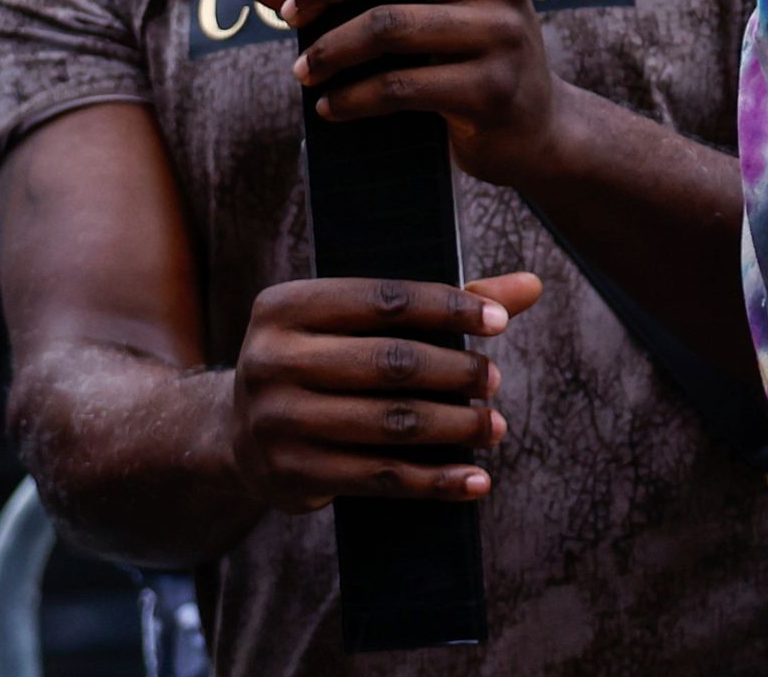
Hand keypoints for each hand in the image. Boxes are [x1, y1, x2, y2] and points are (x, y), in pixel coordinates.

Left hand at [225, 0, 566, 191]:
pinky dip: (350, 98)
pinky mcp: (490, 89)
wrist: (535, 131)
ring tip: (303, 71)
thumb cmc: (462, 60)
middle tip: (292, 15)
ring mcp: (500, 34)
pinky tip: (329, 108)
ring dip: (329, 51)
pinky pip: (400, 86)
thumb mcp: (423, 12)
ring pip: (388, 25)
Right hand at [227, 271, 539, 511]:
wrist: (236, 433)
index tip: (500, 324)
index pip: (386, 301)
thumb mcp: (360, 322)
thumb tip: (531, 287)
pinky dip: (435, 481)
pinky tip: (475, 480)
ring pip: (389, 423)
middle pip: (390, 363)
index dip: (449, 309)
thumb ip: (442, 304)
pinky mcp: (292, 475)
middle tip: (495, 381)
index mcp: (288, 306)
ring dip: (454, 427)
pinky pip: (379, 478)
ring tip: (495, 426)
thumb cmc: (324, 360)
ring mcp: (277, 421)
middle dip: (455, 373)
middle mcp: (273, 361)